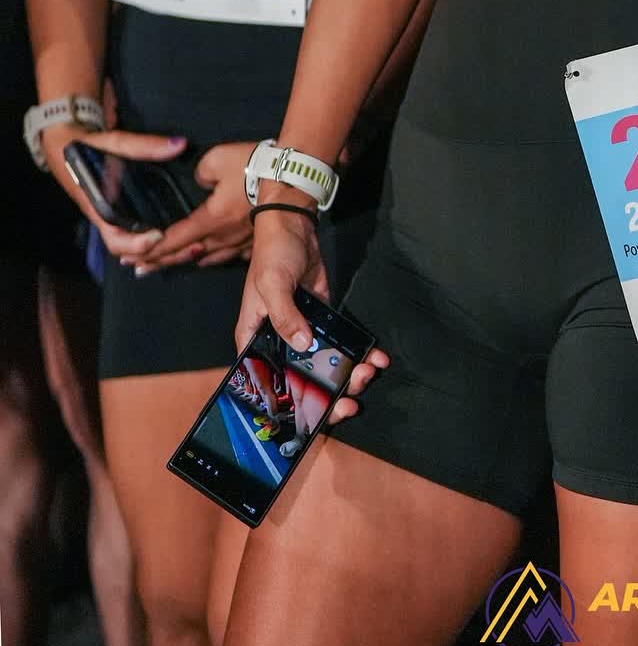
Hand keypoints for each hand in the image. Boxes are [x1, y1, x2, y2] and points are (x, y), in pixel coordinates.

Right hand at [39, 122, 186, 265]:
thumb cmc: (85, 148)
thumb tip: (179, 145)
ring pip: (136, 247)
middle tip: (192, 247)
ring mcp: (115, 219)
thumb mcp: (112, 142)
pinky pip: (139, 234)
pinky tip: (182, 239)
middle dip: (159, 254)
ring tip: (193, 247)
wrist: (64, 147)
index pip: (116, 239)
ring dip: (161, 251)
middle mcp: (107, 219)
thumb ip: (143, 146)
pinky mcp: (123, 213)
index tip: (160, 236)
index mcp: (99, 208)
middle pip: (130, 251)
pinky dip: (158, 241)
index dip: (137, 244)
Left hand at [136, 140, 256, 273]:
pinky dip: (213, 258)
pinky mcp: (256, 240)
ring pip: (207, 258)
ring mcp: (241, 242)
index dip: (151, 251)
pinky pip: (229, 255)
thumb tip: (200, 183)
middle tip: (139, 269)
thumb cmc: (256, 166)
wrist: (295, 179)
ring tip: (169, 265)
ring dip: (185, 261)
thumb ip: (200, 173)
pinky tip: (209, 259)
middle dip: (160, 262)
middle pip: (185, 254)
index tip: (132, 260)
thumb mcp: (217, 159)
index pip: (173, 240)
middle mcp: (223, 236)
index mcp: (210, 219)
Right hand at [236, 214, 388, 425]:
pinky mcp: (323, 321)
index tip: (313, 417)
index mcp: (255, 340)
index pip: (266, 382)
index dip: (287, 406)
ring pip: (325, 366)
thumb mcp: (272, 284)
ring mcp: (303, 333)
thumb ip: (285, 315)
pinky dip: (358, 352)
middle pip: (300, 381)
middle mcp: (278, 342)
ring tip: (368, 373)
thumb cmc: (272, 255)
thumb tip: (302, 344)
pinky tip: (375, 357)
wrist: (294, 228)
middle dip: (327, 395)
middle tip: (350, 400)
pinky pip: (341, 344)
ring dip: (347, 375)